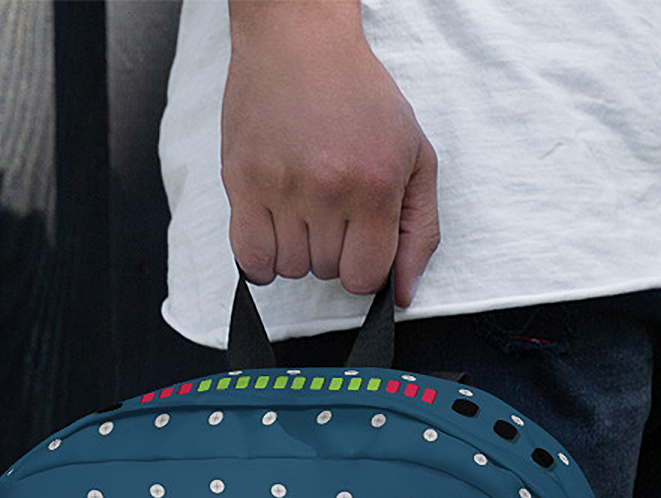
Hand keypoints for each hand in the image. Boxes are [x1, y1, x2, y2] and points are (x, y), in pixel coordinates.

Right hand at [221, 3, 439, 306]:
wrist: (299, 39)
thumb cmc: (360, 95)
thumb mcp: (415, 156)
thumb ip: (419, 231)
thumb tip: (402, 295)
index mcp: (374, 185)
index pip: (365, 278)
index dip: (364, 266)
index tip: (360, 241)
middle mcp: (328, 189)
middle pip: (327, 273)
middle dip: (332, 251)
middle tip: (331, 207)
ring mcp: (281, 186)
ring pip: (290, 269)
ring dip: (297, 250)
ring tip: (302, 207)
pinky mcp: (242, 180)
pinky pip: (249, 258)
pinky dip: (261, 257)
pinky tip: (273, 230)